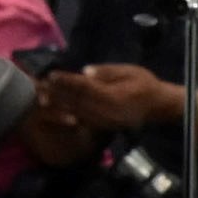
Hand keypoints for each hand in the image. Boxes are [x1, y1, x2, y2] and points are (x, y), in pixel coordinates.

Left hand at [44, 62, 176, 131]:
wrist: (159, 107)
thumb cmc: (145, 85)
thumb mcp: (130, 71)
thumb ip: (108, 72)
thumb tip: (86, 72)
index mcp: (114, 97)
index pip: (85, 88)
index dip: (67, 81)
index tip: (51, 74)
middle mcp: (107, 112)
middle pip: (77, 102)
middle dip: (57, 94)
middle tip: (38, 86)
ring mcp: (104, 121)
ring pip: (77, 112)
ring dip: (59, 105)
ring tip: (42, 97)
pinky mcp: (103, 126)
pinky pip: (82, 120)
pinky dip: (67, 114)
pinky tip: (56, 109)